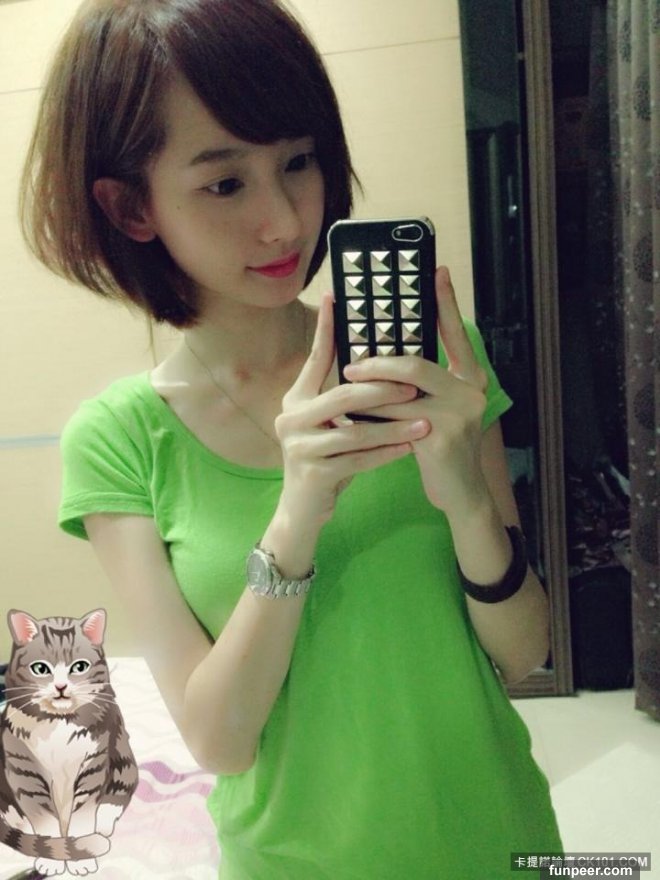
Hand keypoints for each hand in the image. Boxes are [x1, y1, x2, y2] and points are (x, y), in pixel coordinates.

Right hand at [274, 292, 429, 529]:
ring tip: (425, 422)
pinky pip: (358, 460)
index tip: (338, 300)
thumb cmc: (326, 458)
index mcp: (296, 399)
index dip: (327, 329)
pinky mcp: (313, 473)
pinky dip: (387, 454)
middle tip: (416, 385)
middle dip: (384, 389)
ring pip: (356, 431)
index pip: (316, 358)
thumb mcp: (330, 422)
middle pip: (343, 394)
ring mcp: (299, 447)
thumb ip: (344, 394)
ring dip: (394, 426)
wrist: (304, 508)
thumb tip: (376, 359)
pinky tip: (410, 449)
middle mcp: (291, 418)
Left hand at [342, 267, 488, 515]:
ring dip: (367, 393)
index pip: (456, 333)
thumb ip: (423, 383)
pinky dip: (370, 417)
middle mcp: (471, 391)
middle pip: (416, 363)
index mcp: (471, 378)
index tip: (436, 271)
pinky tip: (353, 417)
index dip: (446, 302)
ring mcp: (459, 415)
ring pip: (399, 393)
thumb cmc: (441, 446)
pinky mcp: (440, 438)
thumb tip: (385, 355)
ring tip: (346, 389)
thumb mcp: (439, 408)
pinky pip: (394, 419)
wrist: (460, 493)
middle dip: (377, 363)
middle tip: (351, 364)